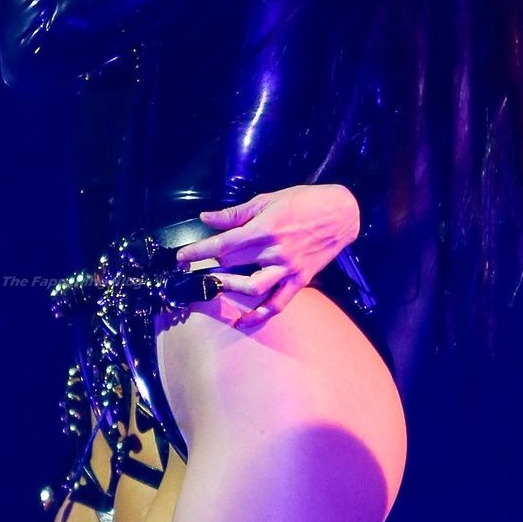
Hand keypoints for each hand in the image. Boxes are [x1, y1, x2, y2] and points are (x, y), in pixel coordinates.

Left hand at [172, 184, 362, 328]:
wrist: (341, 213)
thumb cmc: (304, 201)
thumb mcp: (267, 200)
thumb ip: (235, 213)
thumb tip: (207, 218)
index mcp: (263, 228)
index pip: (223, 244)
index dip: (198, 251)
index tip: (181, 257)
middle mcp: (274, 251)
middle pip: (233, 264)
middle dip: (210, 266)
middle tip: (193, 270)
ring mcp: (288, 268)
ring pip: (252, 287)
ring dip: (230, 289)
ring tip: (214, 287)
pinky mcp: (300, 280)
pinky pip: (278, 303)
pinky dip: (261, 314)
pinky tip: (243, 321)